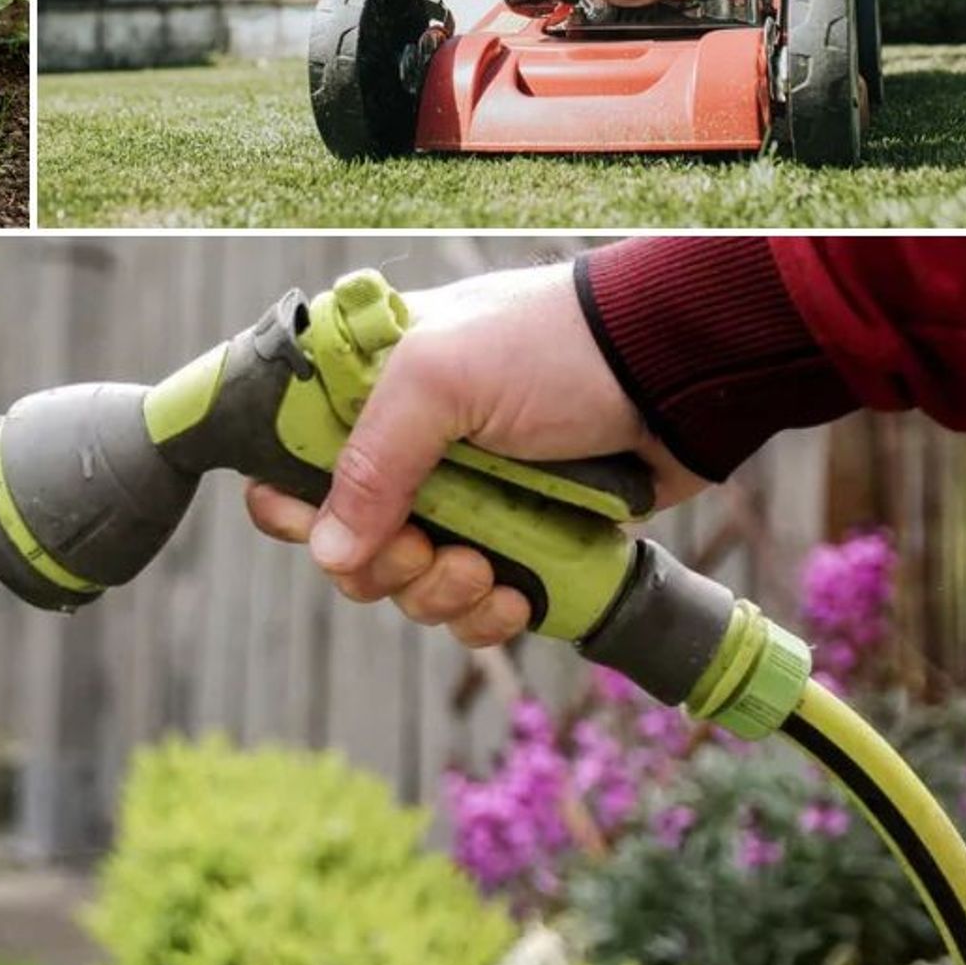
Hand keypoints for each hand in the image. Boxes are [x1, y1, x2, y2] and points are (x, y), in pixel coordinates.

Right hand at [243, 261, 708, 648]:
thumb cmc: (550, 349)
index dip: (294, 505)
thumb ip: (373, 461)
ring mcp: (466, 497)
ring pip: (409, 583)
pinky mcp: (520, 540)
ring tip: (487, 571)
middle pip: (349, 541)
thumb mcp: (440, 380)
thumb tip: (329, 556)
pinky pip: (472, 606)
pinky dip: (485, 615)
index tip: (317, 529)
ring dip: (439, 595)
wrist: (671, 370)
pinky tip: (517, 599)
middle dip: (384, 564)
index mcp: (372, 393)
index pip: (294, 459)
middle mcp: (410, 449)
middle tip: (429, 549)